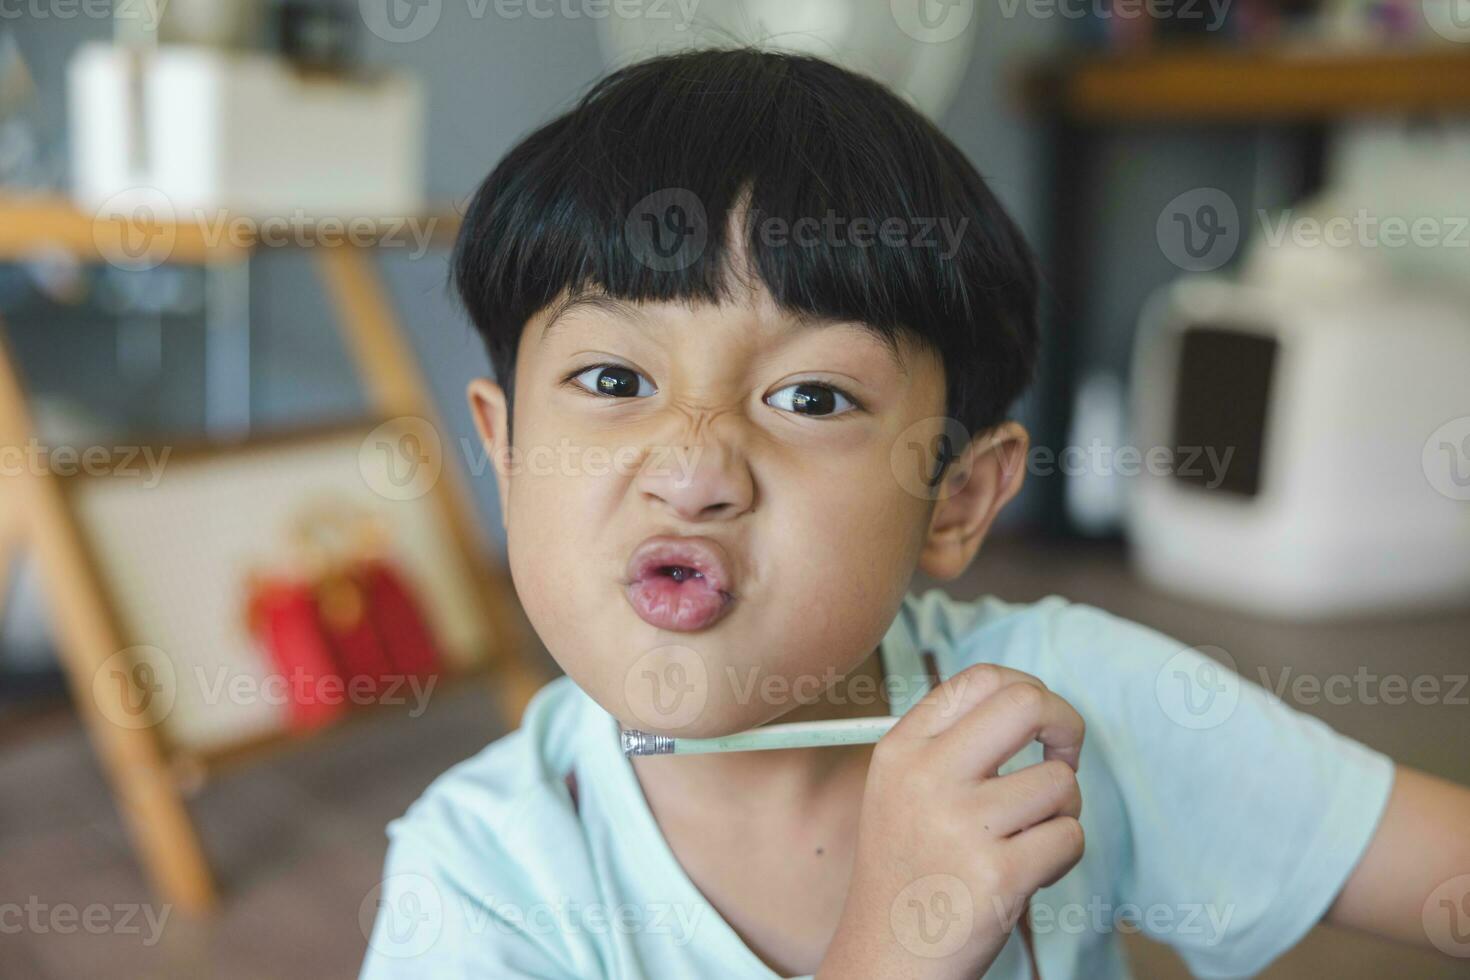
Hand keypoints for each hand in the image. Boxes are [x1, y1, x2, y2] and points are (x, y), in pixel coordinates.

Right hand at [817, 663, 1085, 979]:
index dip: (1028, 690)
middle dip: (1066, 726)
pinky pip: (1069, 837)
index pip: (981, 679)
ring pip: (1060, 782)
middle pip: (1028, 704)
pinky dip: (1061, 855)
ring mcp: (960, 825)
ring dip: (1061, 810)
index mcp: (902, 749)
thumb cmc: (909, 870)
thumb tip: (1030, 700)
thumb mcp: (903, 788)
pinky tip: (1026, 872)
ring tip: (1027, 837)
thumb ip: (951, 742)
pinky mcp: (996, 875)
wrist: (885, 957)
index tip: (1037, 724)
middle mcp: (926, 777)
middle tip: (1062, 757)